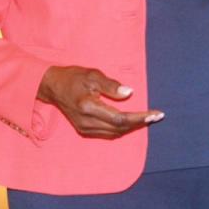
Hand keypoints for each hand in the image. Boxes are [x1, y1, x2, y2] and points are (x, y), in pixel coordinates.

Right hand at [37, 66, 163, 138]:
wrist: (53, 87)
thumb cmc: (73, 77)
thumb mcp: (92, 74)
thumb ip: (111, 85)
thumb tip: (129, 93)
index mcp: (88, 107)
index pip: (120, 118)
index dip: (139, 118)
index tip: (156, 114)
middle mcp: (86, 122)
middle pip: (119, 128)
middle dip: (139, 123)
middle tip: (155, 115)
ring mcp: (84, 128)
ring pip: (115, 133)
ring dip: (132, 127)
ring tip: (146, 118)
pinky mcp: (84, 130)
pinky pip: (108, 133)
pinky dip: (121, 129)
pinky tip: (130, 121)